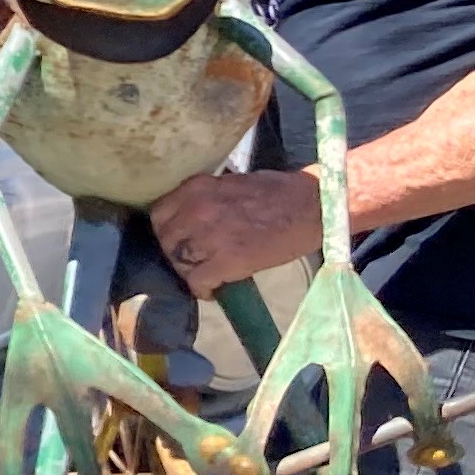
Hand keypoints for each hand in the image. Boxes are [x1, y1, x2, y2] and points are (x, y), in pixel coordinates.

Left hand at [148, 169, 320, 294]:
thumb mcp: (231, 184)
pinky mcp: (227, 261)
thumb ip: (207, 198)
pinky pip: (198, 282)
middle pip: (166, 240)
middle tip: (193, 261)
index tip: (179, 239)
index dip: (168, 230)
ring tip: (205, 276)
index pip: (160, 213)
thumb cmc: (279, 192)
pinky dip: (203, 290)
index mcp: (198, 187)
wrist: (314, 206)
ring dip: (189, 272)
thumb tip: (189, 214)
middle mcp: (197, 210)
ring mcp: (210, 236)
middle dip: (177, 253)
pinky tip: (214, 290)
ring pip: (179, 262)